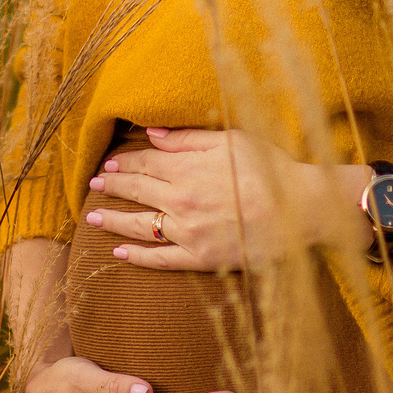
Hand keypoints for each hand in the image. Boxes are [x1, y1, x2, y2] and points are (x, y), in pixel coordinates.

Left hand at [83, 127, 359, 270]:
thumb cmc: (269, 169)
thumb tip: (153, 133)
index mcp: (186, 168)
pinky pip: (161, 259)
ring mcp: (188, 232)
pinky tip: (120, 252)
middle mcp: (180, 200)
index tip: (108, 162)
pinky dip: (138, 257)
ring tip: (92, 217)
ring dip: (112, 220)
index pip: (144, 163)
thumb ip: (188, 138)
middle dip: (111, 185)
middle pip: (136, 191)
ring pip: (139, 225)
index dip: (123, 162)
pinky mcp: (201, 257)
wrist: (301, 209)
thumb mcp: (230, 140)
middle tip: (93, 184)